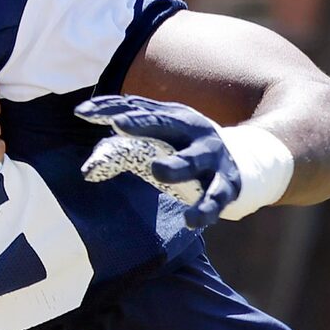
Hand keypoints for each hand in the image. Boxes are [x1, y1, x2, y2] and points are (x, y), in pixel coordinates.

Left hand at [76, 94, 235, 229]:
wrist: (246, 159)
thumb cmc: (188, 149)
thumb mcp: (163, 138)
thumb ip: (127, 146)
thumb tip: (90, 165)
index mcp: (175, 117)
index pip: (140, 110)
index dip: (112, 109)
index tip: (83, 112)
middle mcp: (194, 132)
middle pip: (166, 125)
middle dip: (143, 124)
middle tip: (118, 125)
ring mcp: (212, 157)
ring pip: (192, 161)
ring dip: (175, 165)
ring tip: (156, 170)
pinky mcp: (226, 184)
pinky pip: (214, 198)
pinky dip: (204, 209)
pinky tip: (190, 220)